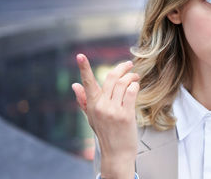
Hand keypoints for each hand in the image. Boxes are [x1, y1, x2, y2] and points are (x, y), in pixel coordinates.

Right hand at [71, 54, 139, 178]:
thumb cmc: (105, 134)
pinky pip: (131, 93)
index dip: (84, 68)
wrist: (117, 153)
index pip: (87, 83)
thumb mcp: (92, 117)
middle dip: (122, 68)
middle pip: (111, 78)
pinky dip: (135, 86)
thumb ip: (84, 100)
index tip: (80, 56)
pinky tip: (136, 86)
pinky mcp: (126, 115)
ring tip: (135, 77)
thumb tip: (74, 85)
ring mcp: (113, 111)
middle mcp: (101, 106)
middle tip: (129, 65)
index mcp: (92, 105)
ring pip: (123, 84)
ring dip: (131, 77)